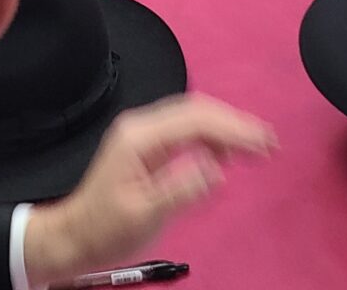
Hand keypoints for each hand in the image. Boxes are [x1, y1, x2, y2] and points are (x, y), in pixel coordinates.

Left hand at [22, 95, 273, 284]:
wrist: (76, 235)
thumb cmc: (107, 228)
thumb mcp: (146, 214)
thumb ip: (181, 188)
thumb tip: (216, 168)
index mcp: (140, 137)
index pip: (196, 120)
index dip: (234, 129)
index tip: (264, 144)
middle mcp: (141, 126)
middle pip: (197, 110)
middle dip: (236, 123)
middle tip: (269, 143)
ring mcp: (143, 133)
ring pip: (192, 117)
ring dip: (226, 127)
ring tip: (256, 147)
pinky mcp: (147, 145)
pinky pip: (185, 130)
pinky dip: (211, 136)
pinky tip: (224, 154)